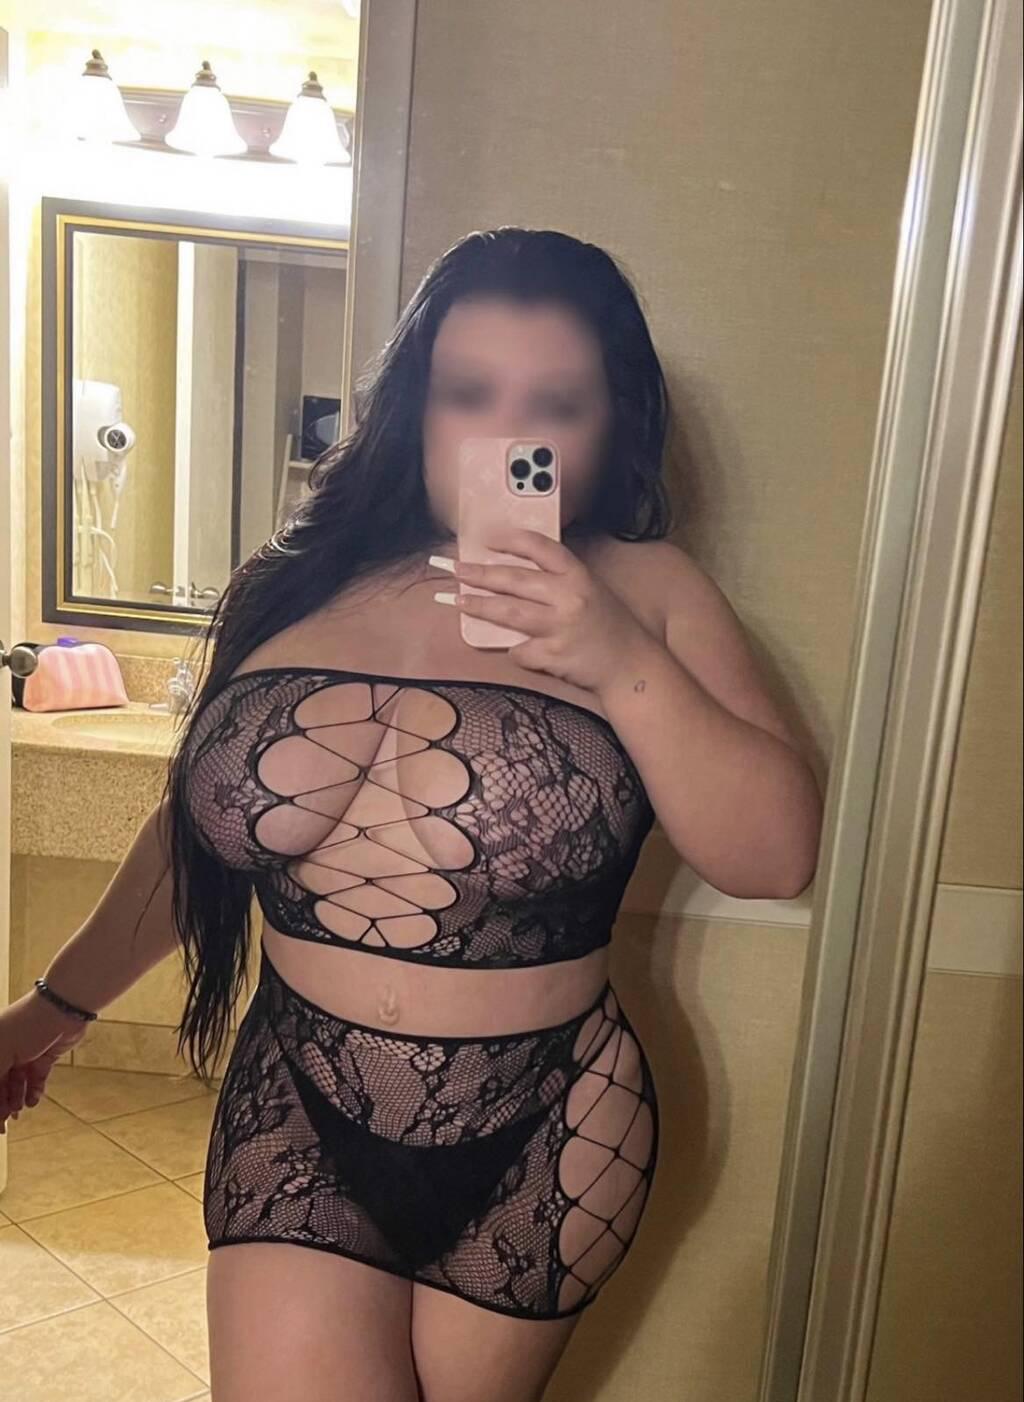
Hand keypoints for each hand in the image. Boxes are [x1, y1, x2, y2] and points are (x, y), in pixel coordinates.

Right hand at [0, 993, 89, 1132]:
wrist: (62, 1008)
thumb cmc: (25, 1025)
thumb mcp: (1, 1053)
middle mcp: (6, 1048)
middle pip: (1, 1081)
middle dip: (2, 1102)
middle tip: (3, 1124)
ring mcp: (26, 1052)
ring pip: (17, 1081)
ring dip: (16, 1098)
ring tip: (19, 1110)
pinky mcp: (45, 1055)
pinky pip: (36, 1077)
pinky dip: (33, 1090)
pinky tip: (32, 1101)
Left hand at [434, 526, 649, 693]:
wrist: (630, 664)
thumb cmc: (608, 625)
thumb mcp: (589, 590)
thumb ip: (557, 580)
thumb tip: (510, 573)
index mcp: (578, 574)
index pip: (539, 547)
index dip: (510, 540)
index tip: (486, 538)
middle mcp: (568, 596)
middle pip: (514, 579)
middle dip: (479, 573)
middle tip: (455, 569)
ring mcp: (559, 626)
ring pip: (508, 612)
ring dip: (479, 606)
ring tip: (457, 601)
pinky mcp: (553, 655)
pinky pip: (521, 650)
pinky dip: (516, 651)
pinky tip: (520, 651)